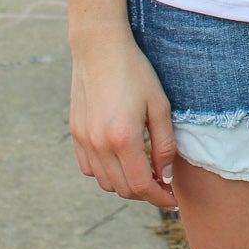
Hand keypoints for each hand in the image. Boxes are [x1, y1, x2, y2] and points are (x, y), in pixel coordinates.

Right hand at [69, 27, 177, 208]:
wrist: (100, 48)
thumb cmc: (135, 72)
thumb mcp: (160, 105)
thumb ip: (164, 144)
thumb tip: (165, 176)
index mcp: (123, 138)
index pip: (141, 186)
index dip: (159, 198)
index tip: (172, 200)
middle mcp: (99, 145)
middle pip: (122, 189)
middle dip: (145, 192)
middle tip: (162, 184)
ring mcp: (84, 140)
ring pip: (105, 182)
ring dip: (125, 184)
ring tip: (143, 172)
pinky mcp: (76, 133)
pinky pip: (89, 168)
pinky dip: (106, 173)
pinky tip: (121, 160)